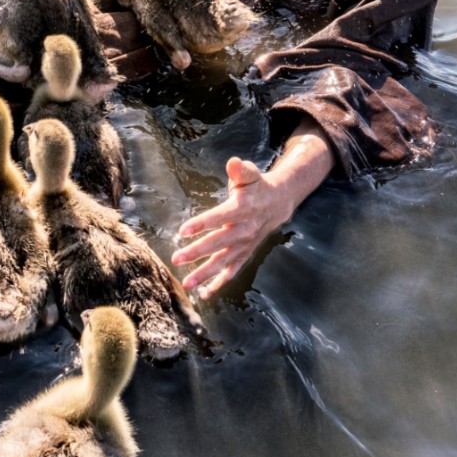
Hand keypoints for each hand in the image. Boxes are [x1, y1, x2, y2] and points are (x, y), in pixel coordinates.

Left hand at [172, 157, 296, 298]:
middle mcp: (244, 229)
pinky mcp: (245, 254)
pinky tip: (204, 295)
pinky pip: (232, 272)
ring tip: (186, 283)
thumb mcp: (250, 174)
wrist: (279, 203)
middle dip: (197, 252)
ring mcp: (245, 245)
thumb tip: (232, 162)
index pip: (220, 217)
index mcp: (243, 209)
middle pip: (218, 243)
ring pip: (223, 262)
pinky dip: (219, 284)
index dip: (202, 224)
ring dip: (205, 274)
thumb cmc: (257, 187)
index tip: (183, 230)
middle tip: (177, 258)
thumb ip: (240, 170)